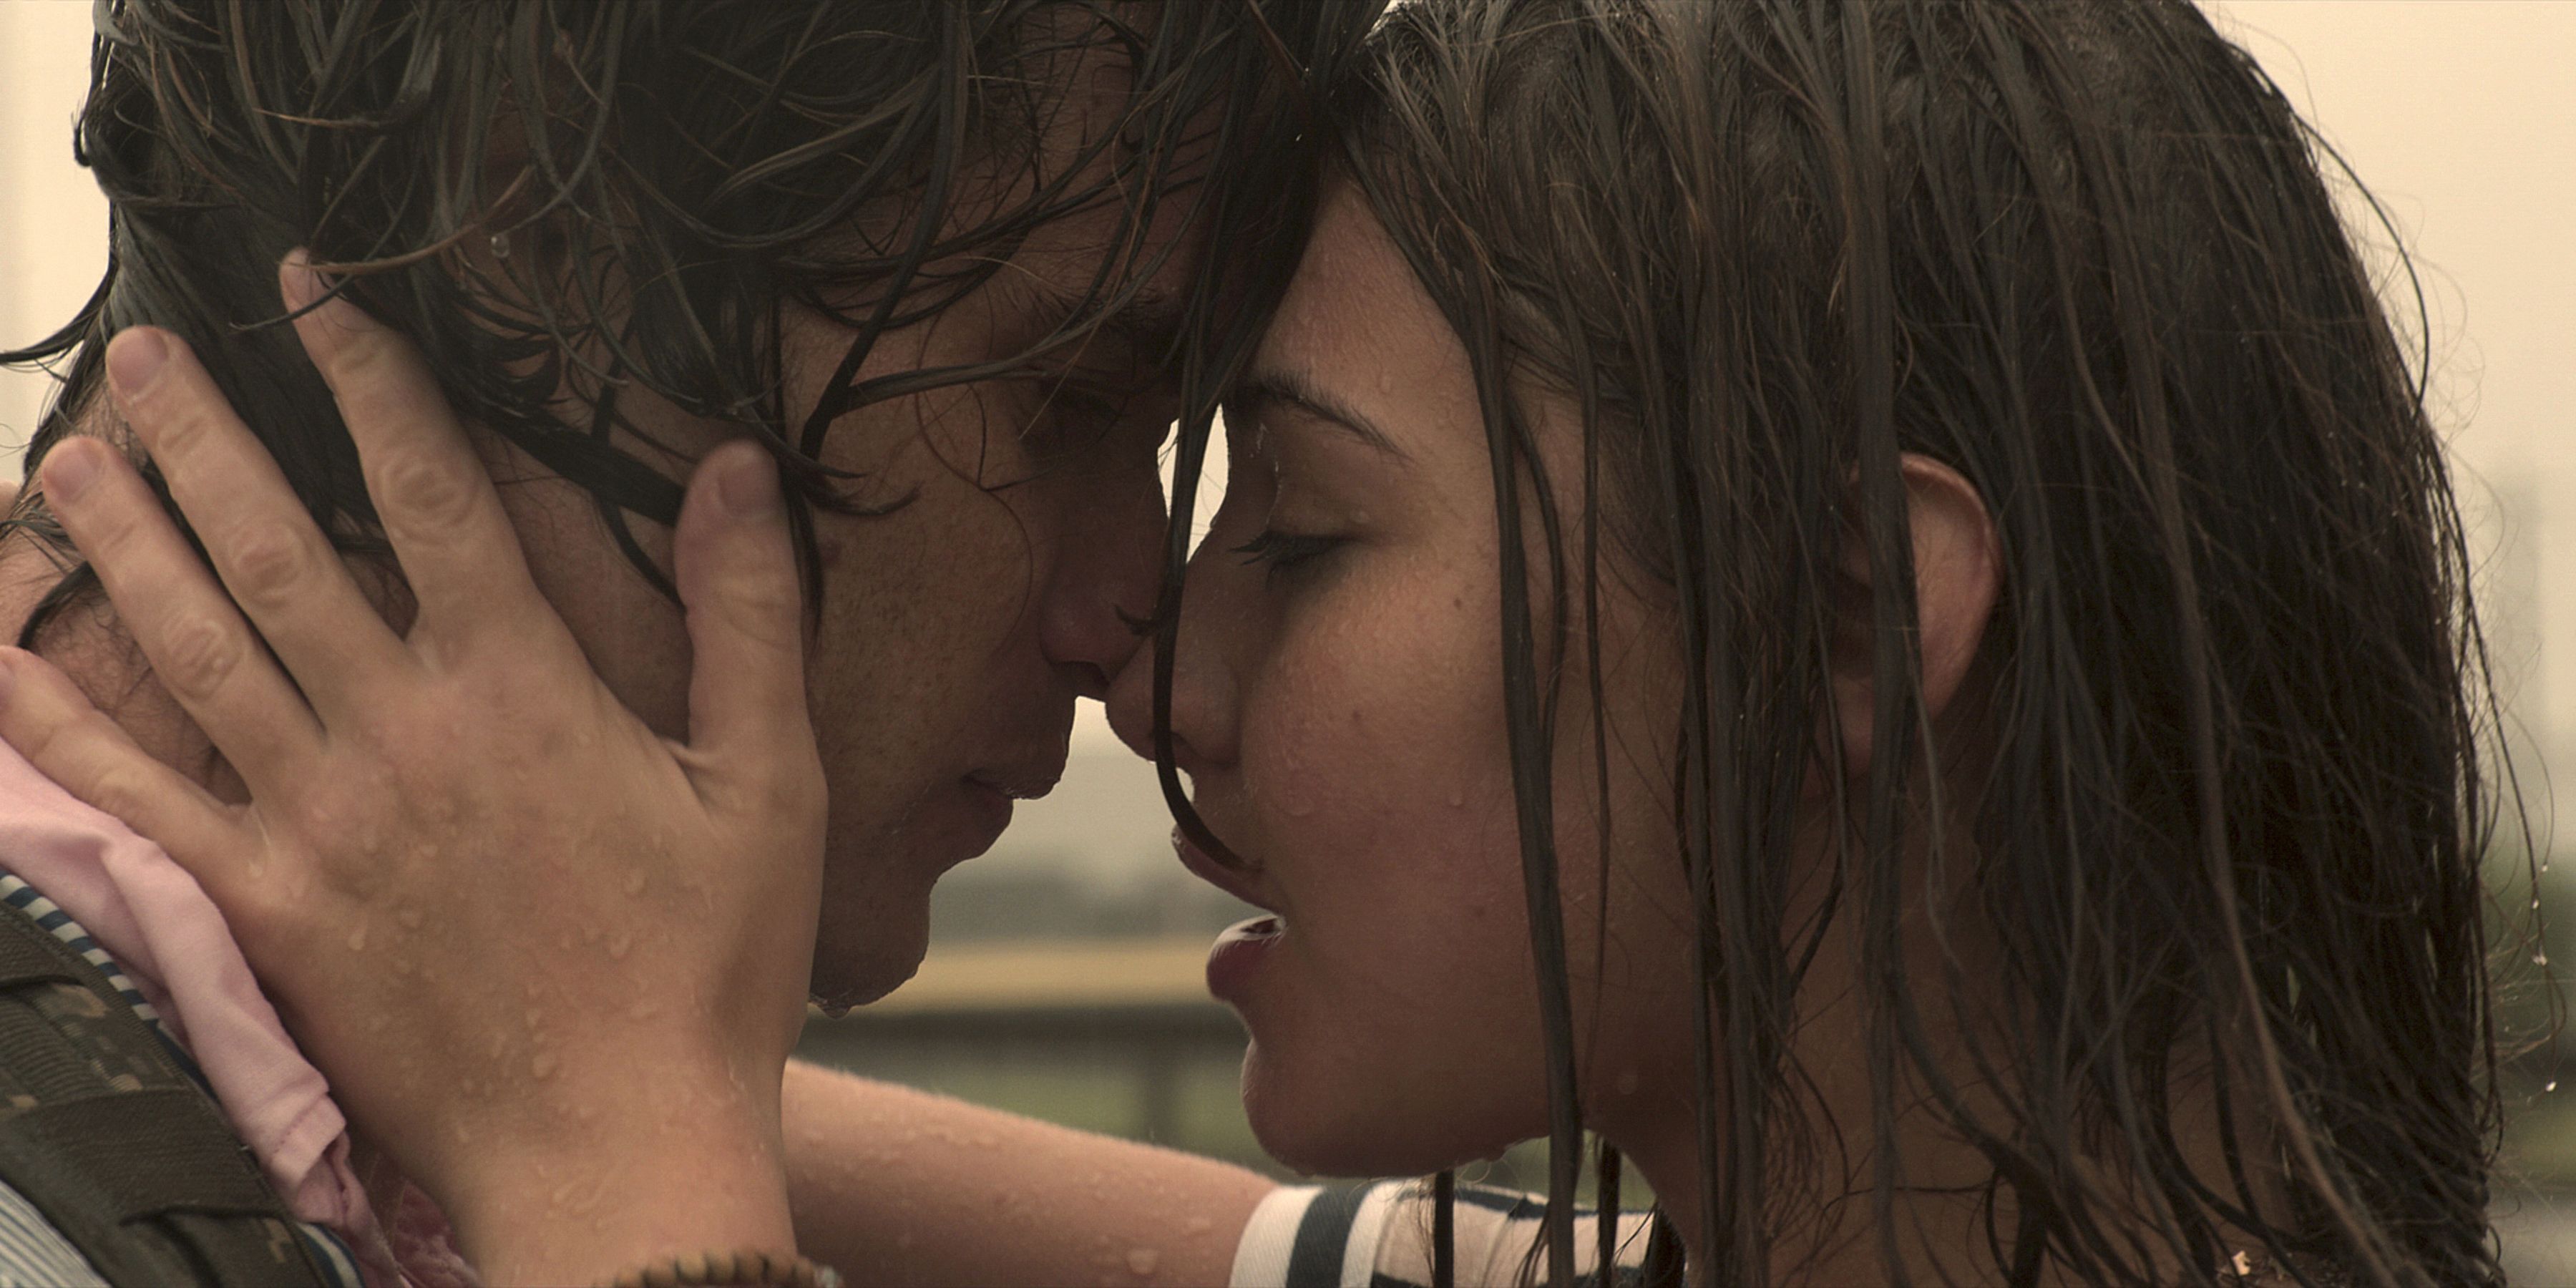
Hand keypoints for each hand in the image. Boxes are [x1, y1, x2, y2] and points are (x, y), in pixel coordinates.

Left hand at [0, 258, 824, 1283]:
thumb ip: (747, 616)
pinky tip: (3, 655)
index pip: (428, 493)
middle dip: (207, 436)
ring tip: (71, 457)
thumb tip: (736, 465)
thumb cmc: (706, 967)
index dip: (368, 379)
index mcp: (521, 691)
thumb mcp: (769, 783)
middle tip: (150, 354)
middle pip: (276, 548)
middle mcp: (397, 734)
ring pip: (193, 646)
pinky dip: (58, 721)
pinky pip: (138, 796)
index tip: (315, 296)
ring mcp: (315, 820)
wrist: (612, 1140)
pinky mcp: (264, 906)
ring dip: (123, 541)